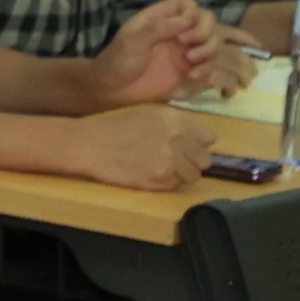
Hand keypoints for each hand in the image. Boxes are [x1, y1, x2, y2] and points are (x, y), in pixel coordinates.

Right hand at [75, 105, 208, 192]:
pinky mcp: (160, 179)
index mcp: (176, 119)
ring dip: (181, 175)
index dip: (198, 143)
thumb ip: (176, 124)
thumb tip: (197, 139)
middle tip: (173, 160)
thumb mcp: (149, 114)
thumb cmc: (115, 127)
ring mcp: (170, 161)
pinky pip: (177, 186)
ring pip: (194, 176)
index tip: (187, 146)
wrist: (90, 145)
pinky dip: (167, 183)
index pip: (209, 137)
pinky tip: (151, 174)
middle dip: (192, 161)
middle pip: (205, 159)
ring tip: (161, 169)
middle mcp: (178, 139)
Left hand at [95, 0, 206, 104]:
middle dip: (204, 30)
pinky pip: (209, 65)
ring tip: (190, 60)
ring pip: (213, 42)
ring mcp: (184, 51)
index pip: (186, 3)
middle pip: (207, 20)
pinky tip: (192, 75)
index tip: (186, 24)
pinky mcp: (188, 70)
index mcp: (160, 18)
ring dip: (208, 49)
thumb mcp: (132, 42)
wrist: (113, 90)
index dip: (191, 11)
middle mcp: (177, 31)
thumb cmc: (118, 61)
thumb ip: (158, 29)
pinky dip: (206, 69)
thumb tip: (186, 20)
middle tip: (187, 43)